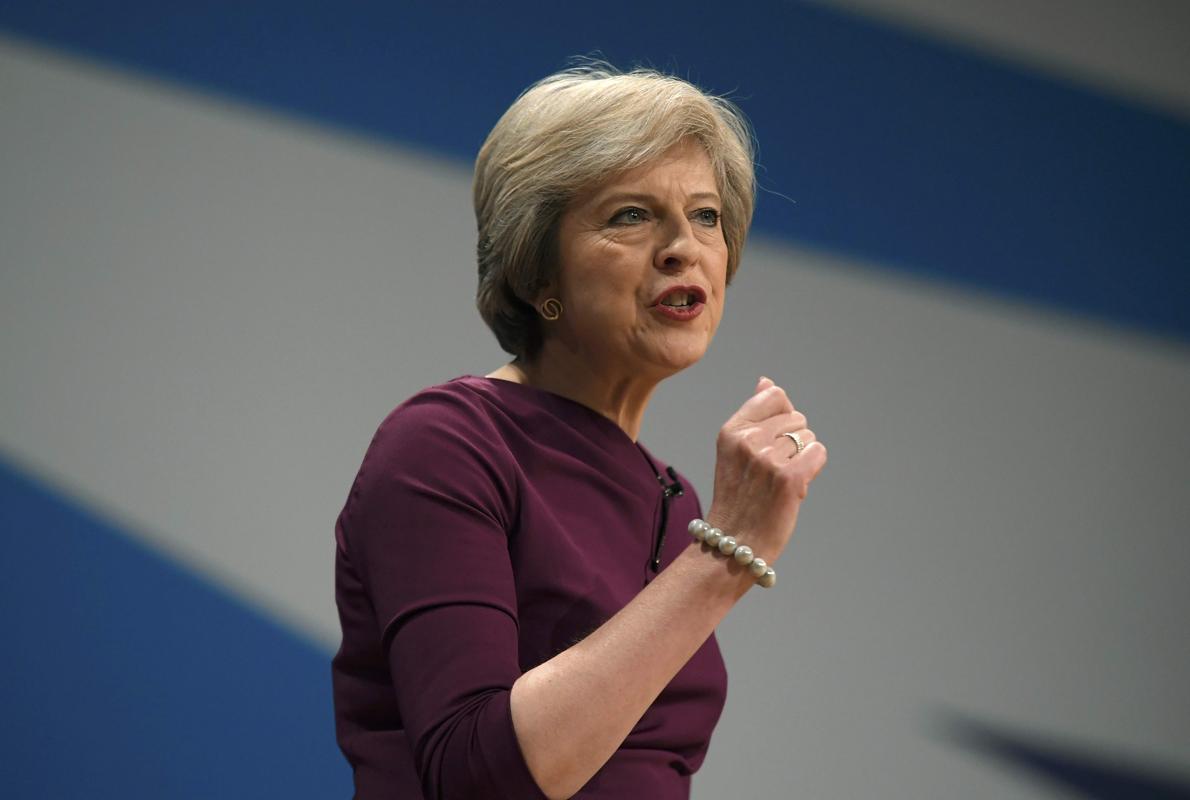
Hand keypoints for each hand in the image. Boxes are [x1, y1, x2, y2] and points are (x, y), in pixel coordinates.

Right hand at [705, 376, 826, 565]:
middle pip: (796, 417)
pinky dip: (813, 468)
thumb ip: (753, 413)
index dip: (783, 417)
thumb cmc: (739, 497)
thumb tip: (766, 381)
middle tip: (773, 471)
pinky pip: (818, 453)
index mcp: (732, 430)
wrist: (735, 542)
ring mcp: (768, 459)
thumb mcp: (735, 449)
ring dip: (803, 457)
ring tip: (781, 481)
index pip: (775, 395)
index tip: (771, 443)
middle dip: (793, 441)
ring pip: (808, 437)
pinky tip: (795, 486)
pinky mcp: (788, 477)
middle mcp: (748, 440)